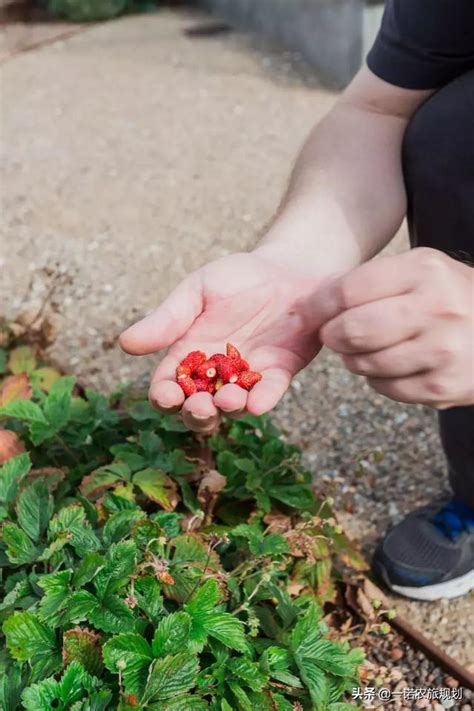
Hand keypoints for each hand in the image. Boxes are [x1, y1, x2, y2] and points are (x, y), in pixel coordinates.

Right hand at [120, 249, 329, 431]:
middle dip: (196, 413)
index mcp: (188, 355)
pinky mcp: (279, 372)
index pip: (169, 385)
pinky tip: (258, 403)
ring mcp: (248, 376)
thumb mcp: (197, 291)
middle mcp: (216, 374)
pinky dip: (264, 399)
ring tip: (228, 400)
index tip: (166, 395)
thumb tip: (125, 343)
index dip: (164, 396)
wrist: (286, 269)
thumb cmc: (236, 278)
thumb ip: (167, 319)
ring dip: (228, 409)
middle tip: (199, 406)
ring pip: (233, 406)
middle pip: (199, 407)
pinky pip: (270, 391)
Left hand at [318, 248, 473, 408]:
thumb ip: (370, 283)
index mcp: (424, 272)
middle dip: (332, 336)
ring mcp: (442, 352)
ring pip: (363, 364)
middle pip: (352, 331)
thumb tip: (309, 307)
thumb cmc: (450, 298)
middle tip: (334, 335)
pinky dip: (379, 378)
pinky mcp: (442, 387)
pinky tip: (396, 363)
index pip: (348, 290)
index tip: (304, 315)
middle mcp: (436, 310)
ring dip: (355, 359)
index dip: (317, 306)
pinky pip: (384, 388)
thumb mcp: (421, 271)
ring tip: (371, 347)